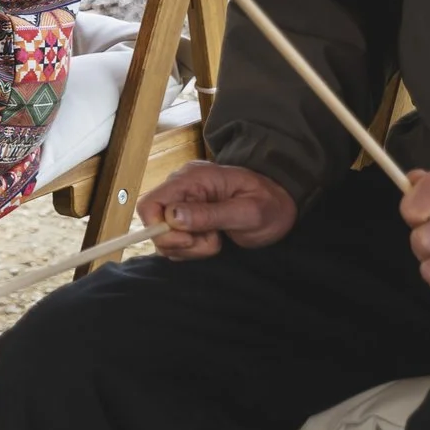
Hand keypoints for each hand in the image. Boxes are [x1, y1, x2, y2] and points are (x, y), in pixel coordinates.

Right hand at [136, 161, 297, 257]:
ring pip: (164, 238)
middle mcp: (181, 189)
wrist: (279, 204)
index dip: (159, 228)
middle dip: (181, 243)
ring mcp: (183, 204)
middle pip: (154, 225)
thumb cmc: (268, 204)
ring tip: (217, 240)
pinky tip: (213, 240)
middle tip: (212, 241)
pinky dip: (192, 249)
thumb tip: (173, 217)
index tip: (189, 239)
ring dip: (190, 249)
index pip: (150, 204)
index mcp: (192, 179)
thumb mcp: (247, 212)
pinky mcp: (187, 219)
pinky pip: (176, 242)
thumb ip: (210, 214)